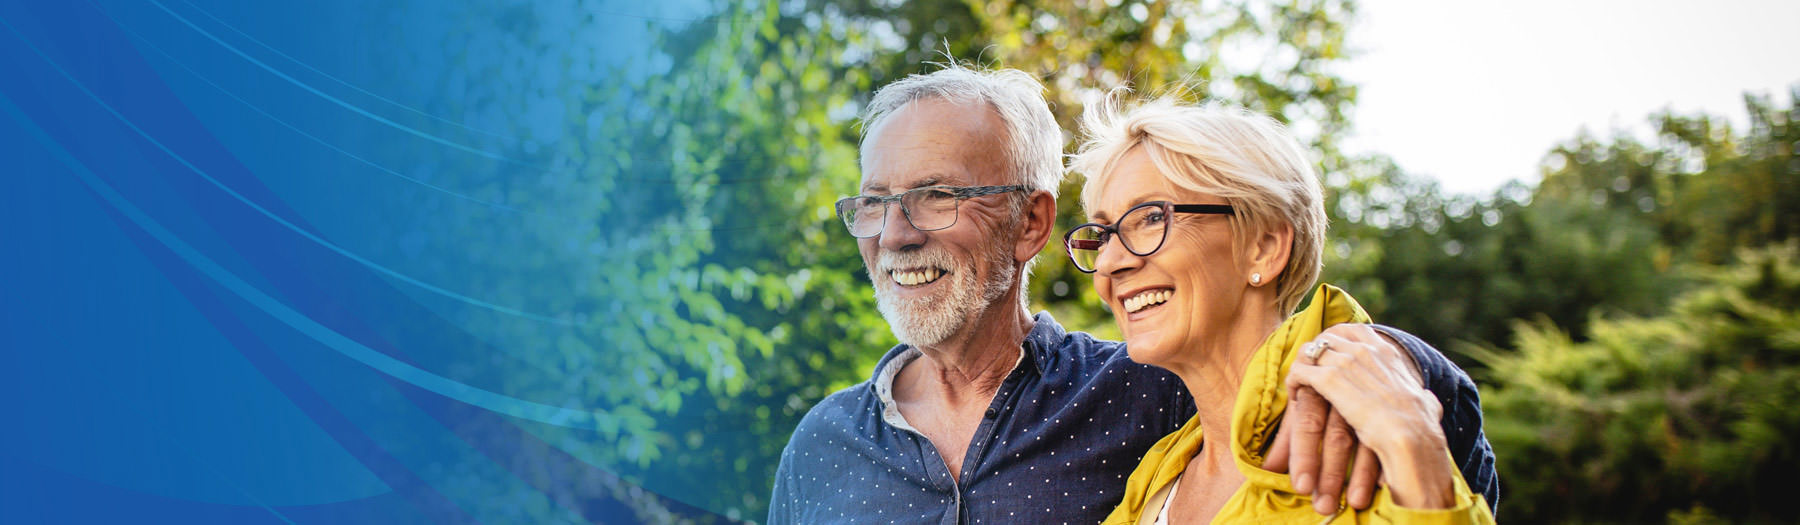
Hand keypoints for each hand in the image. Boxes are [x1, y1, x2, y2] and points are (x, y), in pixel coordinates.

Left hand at [1263, 386, 1383, 514]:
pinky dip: (1384, 460)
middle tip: (1324, 506)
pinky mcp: (1384, 404)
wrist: (1359, 347)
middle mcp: (1341, 390)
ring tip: (1356, 502)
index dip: (1303, 456)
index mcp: (1314, 388)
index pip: (1306, 423)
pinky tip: (1384, 484)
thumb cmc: (1324, 386)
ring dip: (1360, 475)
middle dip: (1331, 474)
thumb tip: (1268, 470)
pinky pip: (1386, 435)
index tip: (1302, 487)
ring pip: (1364, 439)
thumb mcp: (1306, 404)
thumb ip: (1288, 437)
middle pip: (1336, 436)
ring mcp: (1367, 397)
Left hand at [1284, 324, 1454, 508]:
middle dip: (1315, 353)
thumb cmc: (1420, 426)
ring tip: (1299, 385)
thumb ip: (1423, 397)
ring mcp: (1345, 362)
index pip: (1354, 330)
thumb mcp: (1426, 402)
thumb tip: (1428, 401)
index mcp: (1386, 352)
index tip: (1330, 353)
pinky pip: (1299, 370)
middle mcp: (1364, 350)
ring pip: (1309, 351)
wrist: (1410, 436)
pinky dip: (1293, 382)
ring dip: (1301, 366)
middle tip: (1309, 371)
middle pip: (1326, 337)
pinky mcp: (1328, 380)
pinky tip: (1294, 396)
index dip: (1337, 339)